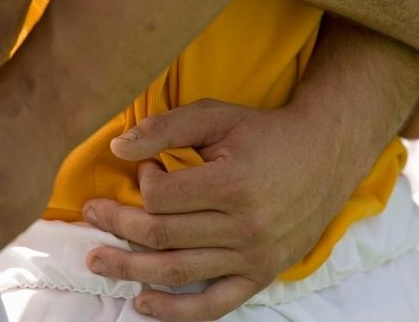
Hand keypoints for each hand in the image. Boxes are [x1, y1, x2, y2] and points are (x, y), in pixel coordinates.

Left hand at [83, 99, 379, 321]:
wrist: (326, 155)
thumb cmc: (266, 133)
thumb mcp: (218, 116)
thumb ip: (166, 128)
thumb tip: (117, 147)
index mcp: (232, 184)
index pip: (160, 197)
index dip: (142, 182)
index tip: (146, 170)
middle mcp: (244, 226)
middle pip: (161, 235)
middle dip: (118, 224)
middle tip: (92, 213)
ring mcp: (253, 255)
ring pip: (176, 271)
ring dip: (129, 268)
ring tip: (97, 259)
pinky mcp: (261, 274)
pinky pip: (213, 305)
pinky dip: (174, 312)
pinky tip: (142, 303)